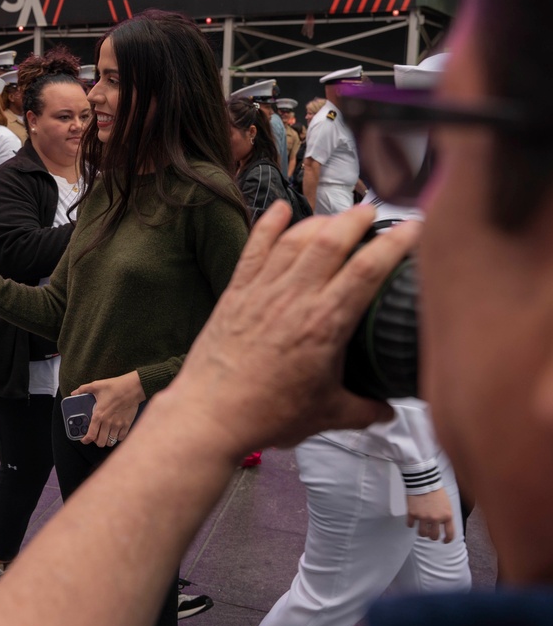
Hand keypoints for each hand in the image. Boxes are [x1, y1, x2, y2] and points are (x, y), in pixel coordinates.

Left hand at [76, 372, 144, 447]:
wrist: (133, 387)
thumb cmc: (115, 386)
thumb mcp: (96, 385)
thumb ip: (83, 389)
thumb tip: (73, 393)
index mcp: (99, 415)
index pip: (91, 435)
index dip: (86, 440)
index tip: (84, 440)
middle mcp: (108, 422)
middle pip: (100, 442)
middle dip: (96, 441)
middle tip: (95, 436)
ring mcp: (118, 425)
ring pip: (110, 442)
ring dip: (106, 441)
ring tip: (105, 436)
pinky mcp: (127, 424)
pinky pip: (121, 438)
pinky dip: (117, 438)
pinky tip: (115, 433)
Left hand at [161, 202, 417, 458]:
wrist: (211, 414)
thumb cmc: (266, 414)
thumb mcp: (327, 415)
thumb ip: (364, 409)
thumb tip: (387, 411)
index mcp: (325, 323)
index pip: (368, 268)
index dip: (394, 242)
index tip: (413, 227)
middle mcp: (294, 297)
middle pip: (332, 240)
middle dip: (356, 219)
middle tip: (372, 213)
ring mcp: (262, 290)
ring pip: (296, 239)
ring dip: (320, 220)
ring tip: (338, 216)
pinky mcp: (236, 292)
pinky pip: (255, 248)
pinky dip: (268, 225)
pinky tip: (279, 210)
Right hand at [407, 489, 455, 542]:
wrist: (423, 479)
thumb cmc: (435, 490)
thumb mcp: (447, 504)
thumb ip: (446, 516)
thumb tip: (443, 526)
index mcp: (447, 516)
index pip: (450, 534)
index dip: (447, 540)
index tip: (444, 541)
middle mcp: (435, 518)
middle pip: (434, 536)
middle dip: (432, 536)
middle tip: (430, 534)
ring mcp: (423, 516)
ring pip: (422, 533)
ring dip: (422, 532)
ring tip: (421, 528)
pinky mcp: (412, 513)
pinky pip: (410, 525)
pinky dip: (410, 524)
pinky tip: (412, 521)